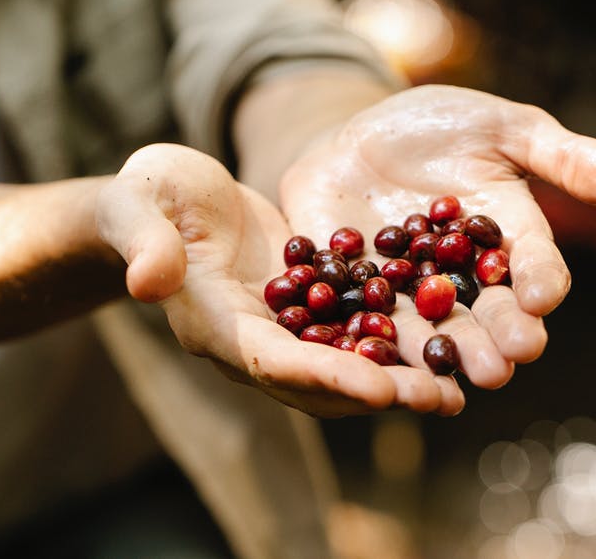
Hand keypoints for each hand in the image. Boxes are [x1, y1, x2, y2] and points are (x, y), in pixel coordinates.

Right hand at [97, 144, 462, 416]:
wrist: (165, 201)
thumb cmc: (146, 196)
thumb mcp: (139, 204)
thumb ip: (146, 242)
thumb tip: (146, 282)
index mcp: (213, 322)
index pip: (272, 361)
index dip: (326, 377)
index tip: (381, 388)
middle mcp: (250, 340)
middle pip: (319, 381)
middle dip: (379, 392)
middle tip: (442, 399)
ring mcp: (280, 329)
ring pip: (343, 366)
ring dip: (397, 379)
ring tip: (456, 388)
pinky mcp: (304, 310)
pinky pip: (352, 333)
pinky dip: (394, 344)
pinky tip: (444, 343)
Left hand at [280, 85, 595, 388]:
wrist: (360, 136)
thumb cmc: (445, 127)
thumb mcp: (507, 129)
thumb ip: (566, 158)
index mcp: (508, 242)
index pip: (533, 266)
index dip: (539, 281)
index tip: (542, 296)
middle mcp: (462, 280)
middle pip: (483, 316)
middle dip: (492, 340)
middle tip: (501, 365)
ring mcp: (405, 293)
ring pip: (424, 332)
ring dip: (434, 358)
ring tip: (444, 382)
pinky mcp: (350, 297)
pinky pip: (354, 323)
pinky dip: (358, 342)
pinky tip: (362, 362)